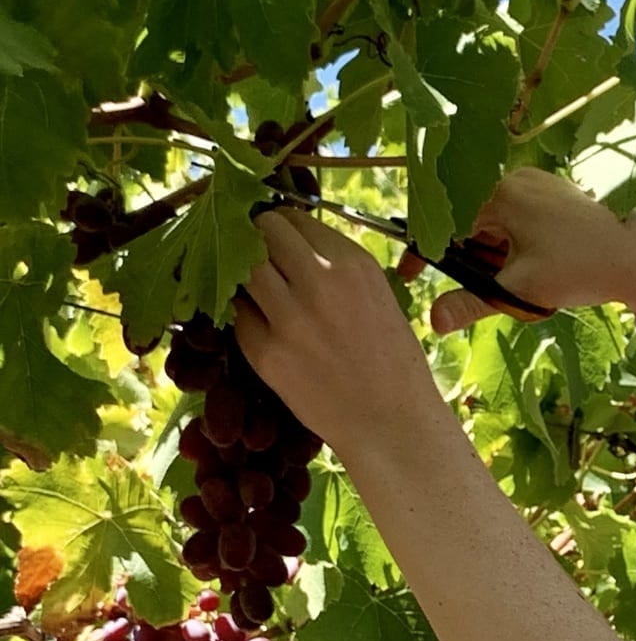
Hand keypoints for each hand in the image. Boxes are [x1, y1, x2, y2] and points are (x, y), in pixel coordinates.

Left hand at [236, 207, 449, 460]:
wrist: (391, 423)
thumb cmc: (393, 362)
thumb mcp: (378, 296)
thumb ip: (337, 266)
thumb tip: (293, 243)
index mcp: (354, 264)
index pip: (294, 217)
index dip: (282, 227)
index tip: (280, 241)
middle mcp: (320, 281)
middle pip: (262, 231)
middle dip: (258, 242)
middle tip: (262, 263)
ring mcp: (289, 317)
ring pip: (243, 267)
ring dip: (245, 275)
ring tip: (258, 293)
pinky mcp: (266, 352)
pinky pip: (238, 314)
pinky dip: (245, 317)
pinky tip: (265, 330)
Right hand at [419, 168, 635, 333]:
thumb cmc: (580, 268)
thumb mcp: (521, 290)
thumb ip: (472, 303)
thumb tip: (432, 321)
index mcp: (499, 194)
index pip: (444, 222)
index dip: (422, 253)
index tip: (408, 277)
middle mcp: (515, 179)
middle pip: (470, 222)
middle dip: (473, 261)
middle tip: (496, 288)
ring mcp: (537, 182)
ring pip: (495, 223)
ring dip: (496, 256)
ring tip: (527, 280)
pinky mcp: (555, 192)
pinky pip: (518, 218)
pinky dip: (516, 245)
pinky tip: (540, 266)